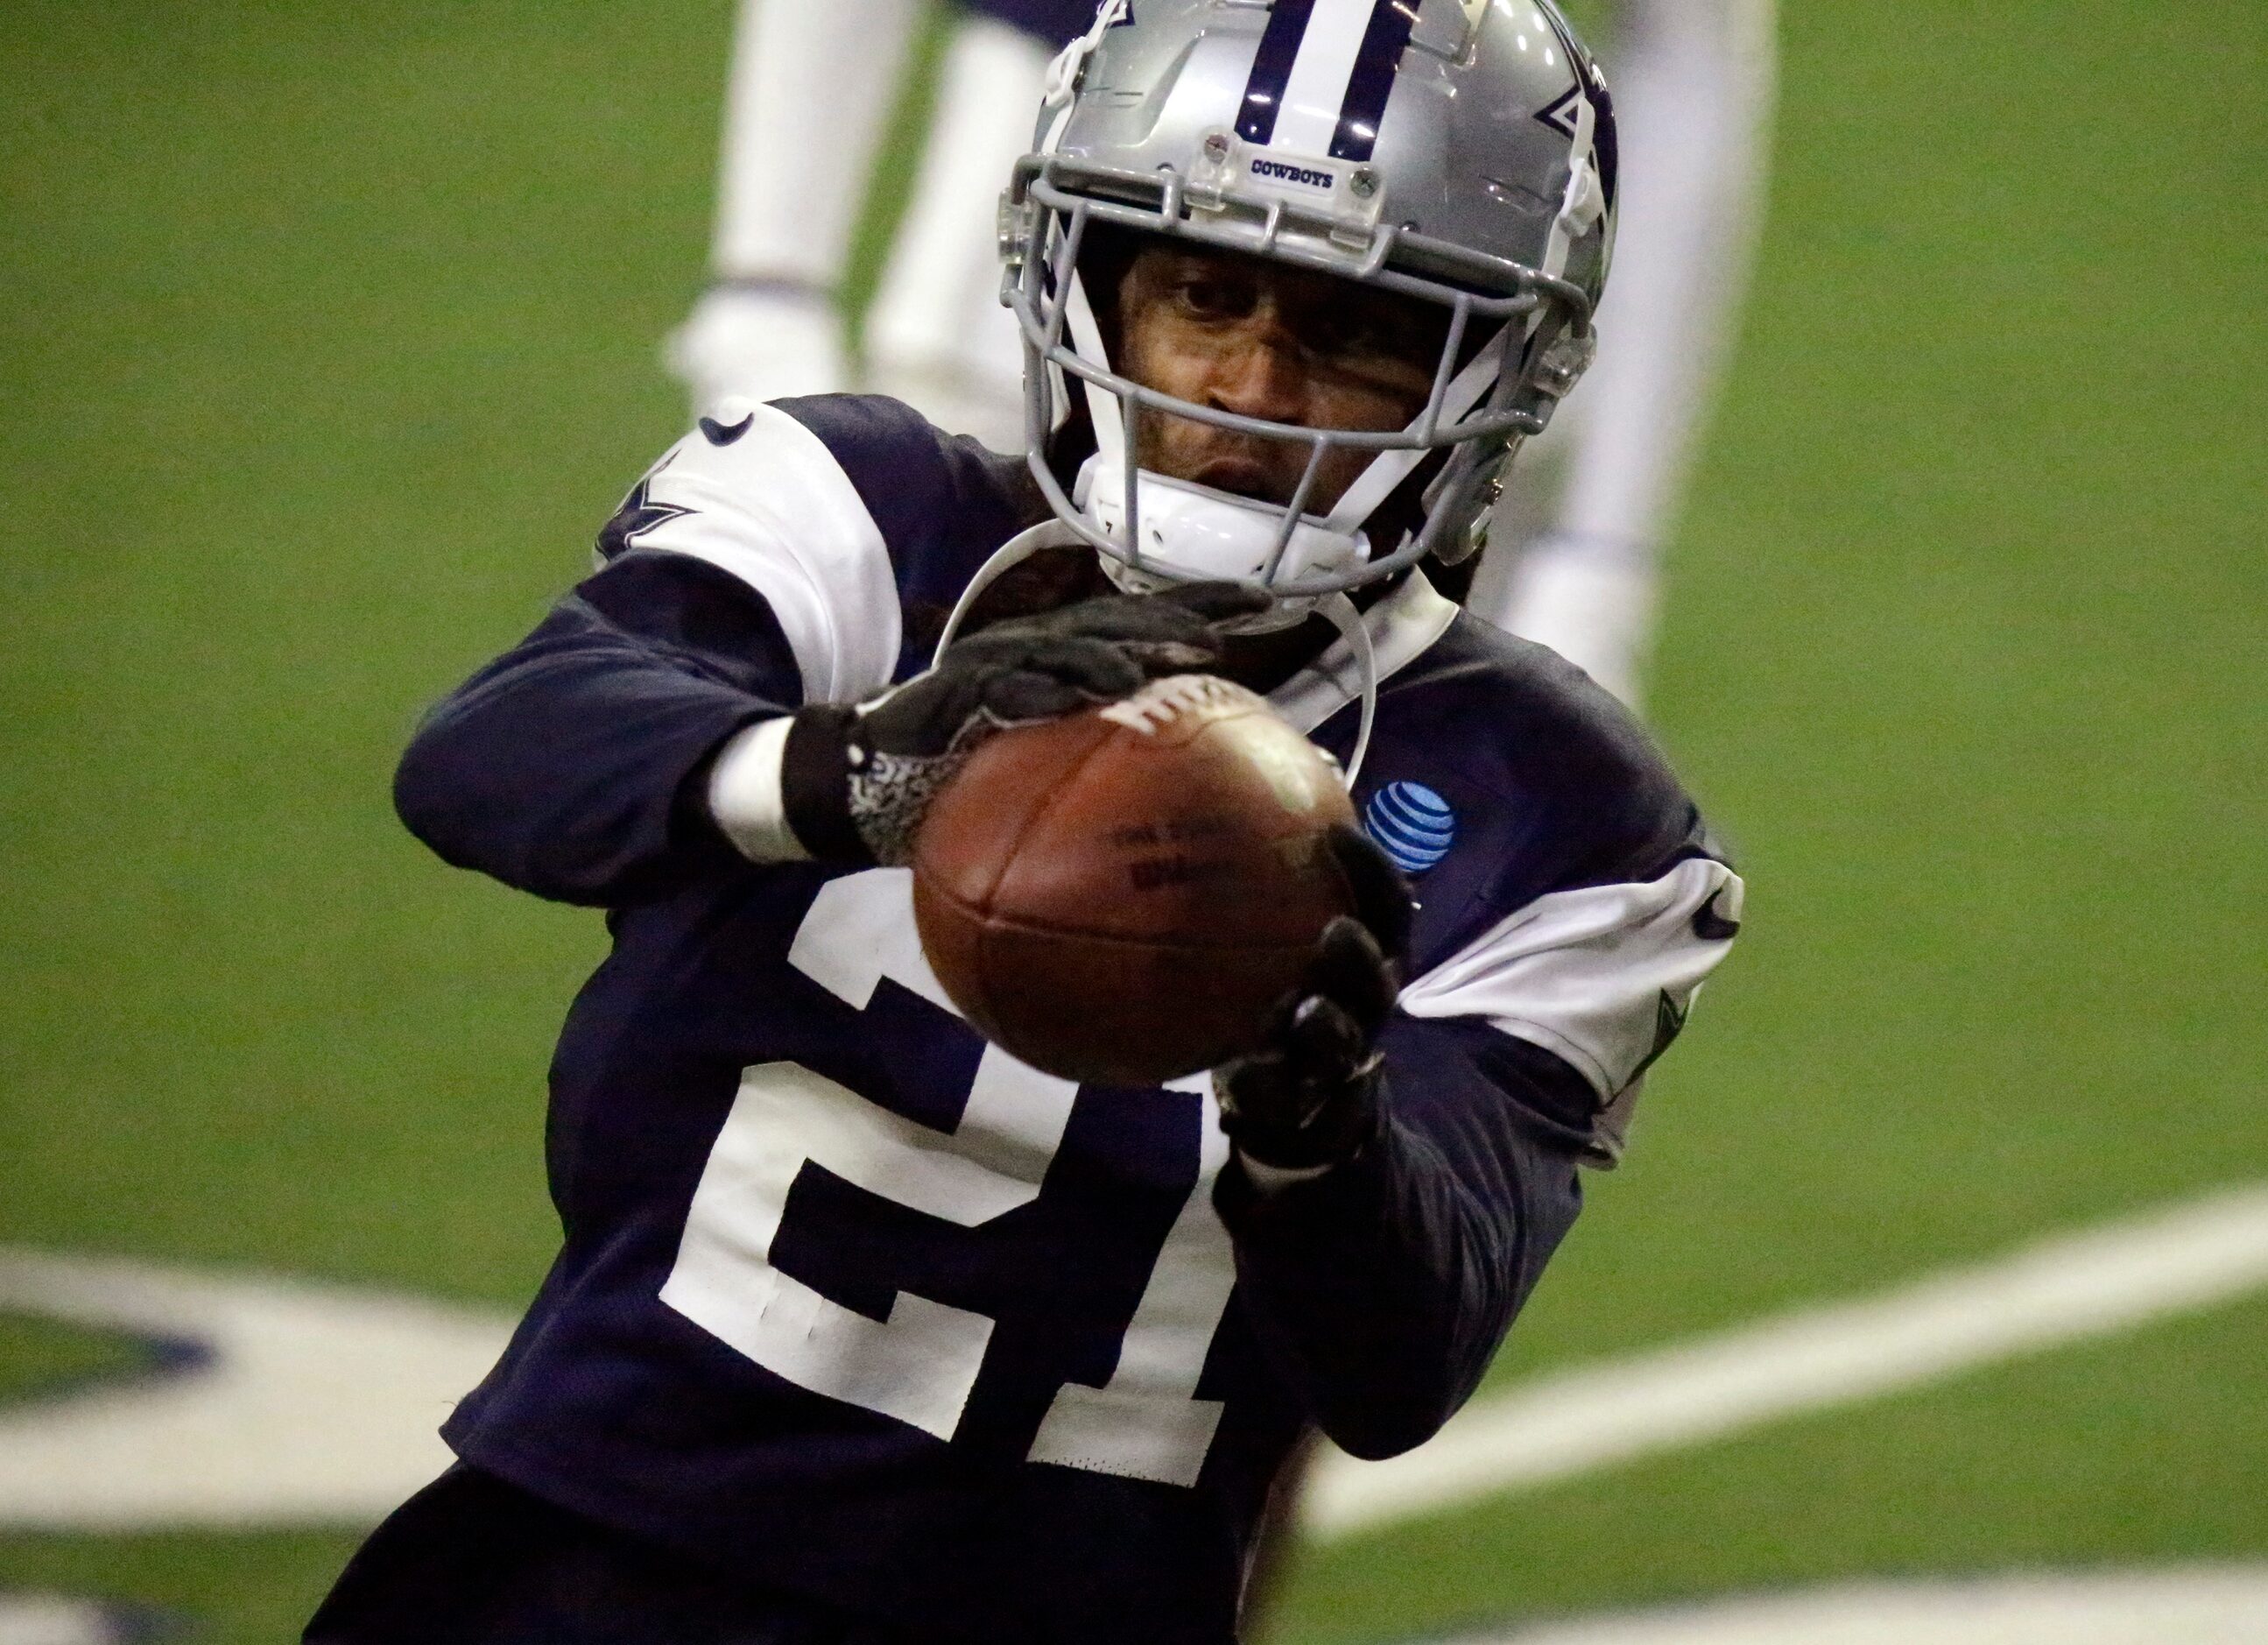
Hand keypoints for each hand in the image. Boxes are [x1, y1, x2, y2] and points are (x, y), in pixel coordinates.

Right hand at [781, 582, 1268, 864]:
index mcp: (1063, 658)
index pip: (1142, 621)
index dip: (1201, 603)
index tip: (1265, 601)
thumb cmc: (961, 780)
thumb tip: (1196, 806)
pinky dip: (1031, 695)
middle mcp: (1031, 650)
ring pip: (1058, 648)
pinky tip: (1063, 704)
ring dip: (1107, 653)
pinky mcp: (947, 698)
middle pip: (1113, 621)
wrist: (860, 778)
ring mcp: (989, 668)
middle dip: (1170, 616)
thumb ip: (1102, 767)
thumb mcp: (1042, 772)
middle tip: (1229, 626)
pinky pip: (994, 694)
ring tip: (1154, 667)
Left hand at [1216, 827, 1413, 1171]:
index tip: (1336, 833)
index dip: (1370, 872)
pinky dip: (1262, 1087)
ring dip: (1328, 1028)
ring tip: (1307, 1012)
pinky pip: (1283, 1098)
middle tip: (1336, 931)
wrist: (1299, 1109)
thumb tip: (1241, 794)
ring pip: (1342, 1044)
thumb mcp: (1284, 939)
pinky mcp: (1300, 1105)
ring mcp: (1334, 1062)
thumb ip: (1272, 884)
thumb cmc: (1284, 993)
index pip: (1385, 909)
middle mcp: (1361, 1008)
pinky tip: (1236, 1078)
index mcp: (1368, 961)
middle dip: (1361, 957)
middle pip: (1377, 982)